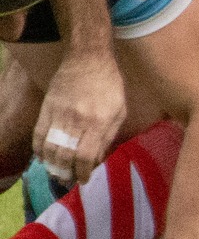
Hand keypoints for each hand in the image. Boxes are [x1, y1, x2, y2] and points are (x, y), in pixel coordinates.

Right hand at [37, 48, 125, 184]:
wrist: (88, 58)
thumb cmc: (110, 84)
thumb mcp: (120, 109)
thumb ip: (109, 135)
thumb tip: (96, 159)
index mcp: (99, 121)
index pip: (86, 156)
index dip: (82, 173)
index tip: (83, 180)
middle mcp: (77, 120)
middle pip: (65, 156)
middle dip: (65, 173)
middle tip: (67, 179)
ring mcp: (59, 114)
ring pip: (49, 149)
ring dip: (51, 165)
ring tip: (57, 172)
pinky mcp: (46, 109)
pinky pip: (38, 136)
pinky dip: (39, 150)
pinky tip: (44, 157)